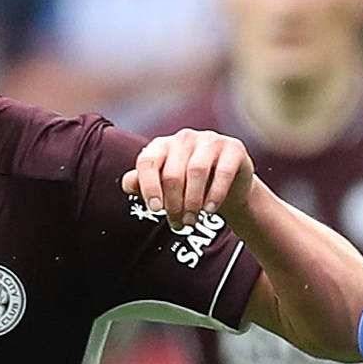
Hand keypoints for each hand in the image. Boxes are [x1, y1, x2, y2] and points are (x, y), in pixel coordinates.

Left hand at [124, 129, 255, 230]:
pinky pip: (222, 172)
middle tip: (178, 225)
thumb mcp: (165, 186)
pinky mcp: (233, 148)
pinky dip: (215, 194)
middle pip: (172, 173)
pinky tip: (210, 209)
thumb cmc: (191, 186)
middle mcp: (184, 139)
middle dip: (174, 204)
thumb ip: (143, 184)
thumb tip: (129, 184)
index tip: (155, 209)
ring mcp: (209, 140)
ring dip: (193, 202)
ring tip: (192, 221)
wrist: (230, 186)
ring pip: (196, 171)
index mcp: (162, 145)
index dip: (149, 187)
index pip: (147, 162)